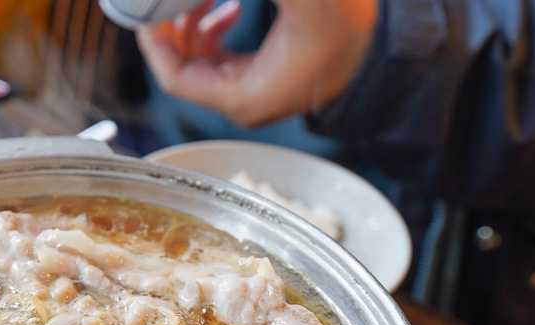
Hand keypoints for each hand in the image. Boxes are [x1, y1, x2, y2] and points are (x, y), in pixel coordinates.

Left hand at [136, 0, 378, 126]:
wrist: (387, 45)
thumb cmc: (347, 25)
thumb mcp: (294, 0)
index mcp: (243, 98)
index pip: (174, 77)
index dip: (155, 41)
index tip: (146, 11)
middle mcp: (244, 104)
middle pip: (184, 69)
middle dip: (174, 27)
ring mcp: (253, 93)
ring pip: (201, 62)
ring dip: (194, 26)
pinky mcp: (263, 80)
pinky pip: (221, 60)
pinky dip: (214, 32)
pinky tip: (226, 8)